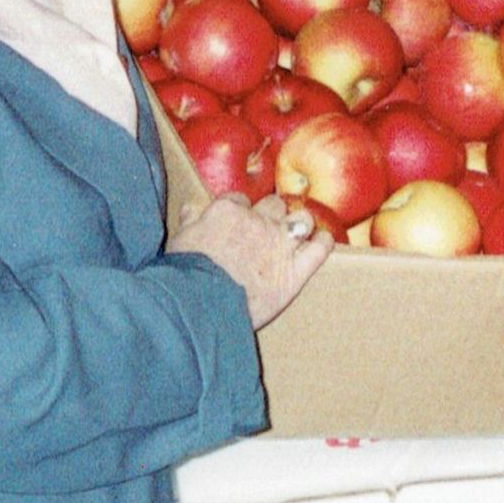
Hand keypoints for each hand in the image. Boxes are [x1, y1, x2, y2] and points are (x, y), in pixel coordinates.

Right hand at [172, 193, 331, 327]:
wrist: (202, 302)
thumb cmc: (185, 273)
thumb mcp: (180, 242)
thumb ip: (189, 223)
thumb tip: (191, 209)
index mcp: (227, 212)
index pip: (238, 200)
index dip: (240, 210)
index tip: (237, 221)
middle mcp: (257, 222)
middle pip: (273, 205)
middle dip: (271, 214)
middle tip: (267, 227)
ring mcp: (279, 244)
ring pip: (302, 219)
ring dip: (300, 224)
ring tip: (297, 232)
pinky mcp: (295, 271)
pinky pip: (318, 250)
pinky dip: (323, 244)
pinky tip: (323, 241)